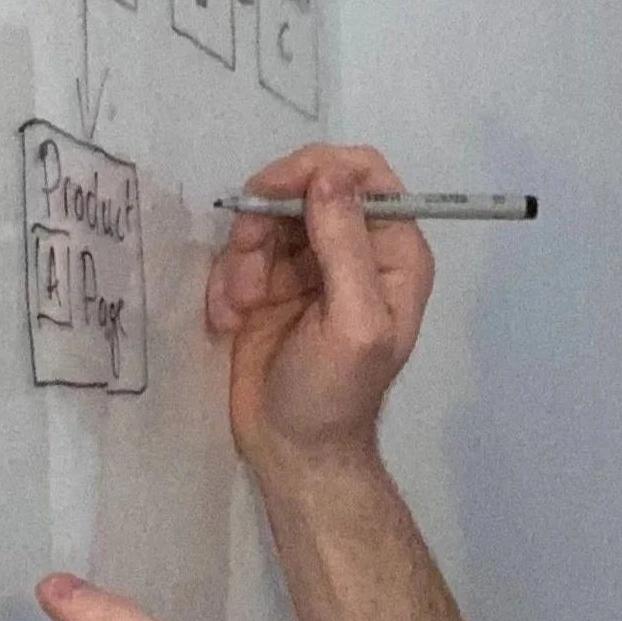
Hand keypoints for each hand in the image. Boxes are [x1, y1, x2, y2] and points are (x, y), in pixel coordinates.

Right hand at [206, 144, 434, 476]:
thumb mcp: (354, 323)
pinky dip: (227, 282)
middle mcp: (355, 247)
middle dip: (266, 222)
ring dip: (241, 260)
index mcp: (394, 251)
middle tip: (247, 269)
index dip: (316, 170)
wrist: (292, 450)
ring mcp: (310, 262)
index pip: (363, 172)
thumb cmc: (334, 393)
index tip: (273, 193)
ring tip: (241, 308)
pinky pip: (240, 251)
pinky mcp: (270, 281)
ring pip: (264, 218)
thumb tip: (328, 174)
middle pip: (304, 187)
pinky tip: (229, 321)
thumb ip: (345, 244)